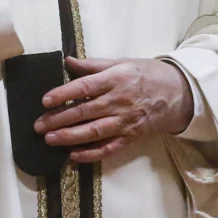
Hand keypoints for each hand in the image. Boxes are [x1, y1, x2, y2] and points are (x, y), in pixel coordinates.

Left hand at [35, 57, 194, 162]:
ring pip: (94, 132)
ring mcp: (126, 121)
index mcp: (116, 78)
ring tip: (50, 140)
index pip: (85, 87)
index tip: (45, 101)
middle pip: (85, 112)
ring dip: (70, 137)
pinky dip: (91, 154)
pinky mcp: (131, 136)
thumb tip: (67, 61)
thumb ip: (93, 64)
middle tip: (39, 126)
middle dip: (59, 119)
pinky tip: (73, 155)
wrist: (178, 92)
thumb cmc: (147, 74)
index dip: (64, 94)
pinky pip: (109, 148)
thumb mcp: (122, 62)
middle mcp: (120, 100)